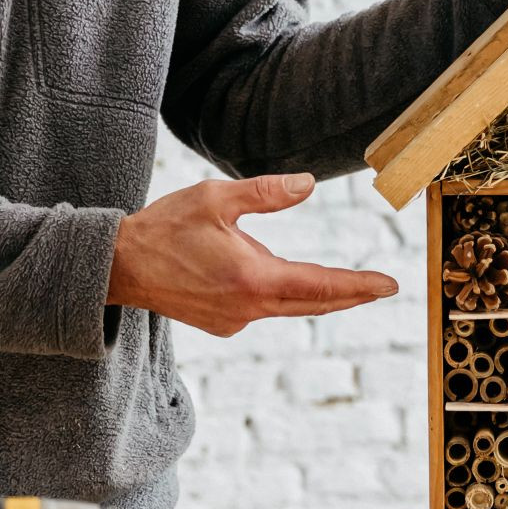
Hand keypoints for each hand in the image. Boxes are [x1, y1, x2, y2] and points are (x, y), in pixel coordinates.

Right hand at [108, 176, 396, 337]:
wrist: (118, 267)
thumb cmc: (164, 228)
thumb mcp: (216, 198)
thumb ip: (266, 193)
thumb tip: (308, 184)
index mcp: (253, 279)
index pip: (321, 285)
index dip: (358, 285)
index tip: (388, 285)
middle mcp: (248, 308)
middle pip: (312, 303)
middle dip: (348, 294)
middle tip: (380, 287)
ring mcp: (234, 320)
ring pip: (288, 307)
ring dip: (314, 294)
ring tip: (344, 284)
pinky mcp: (221, 324)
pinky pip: (262, 309)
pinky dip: (278, 295)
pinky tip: (273, 278)